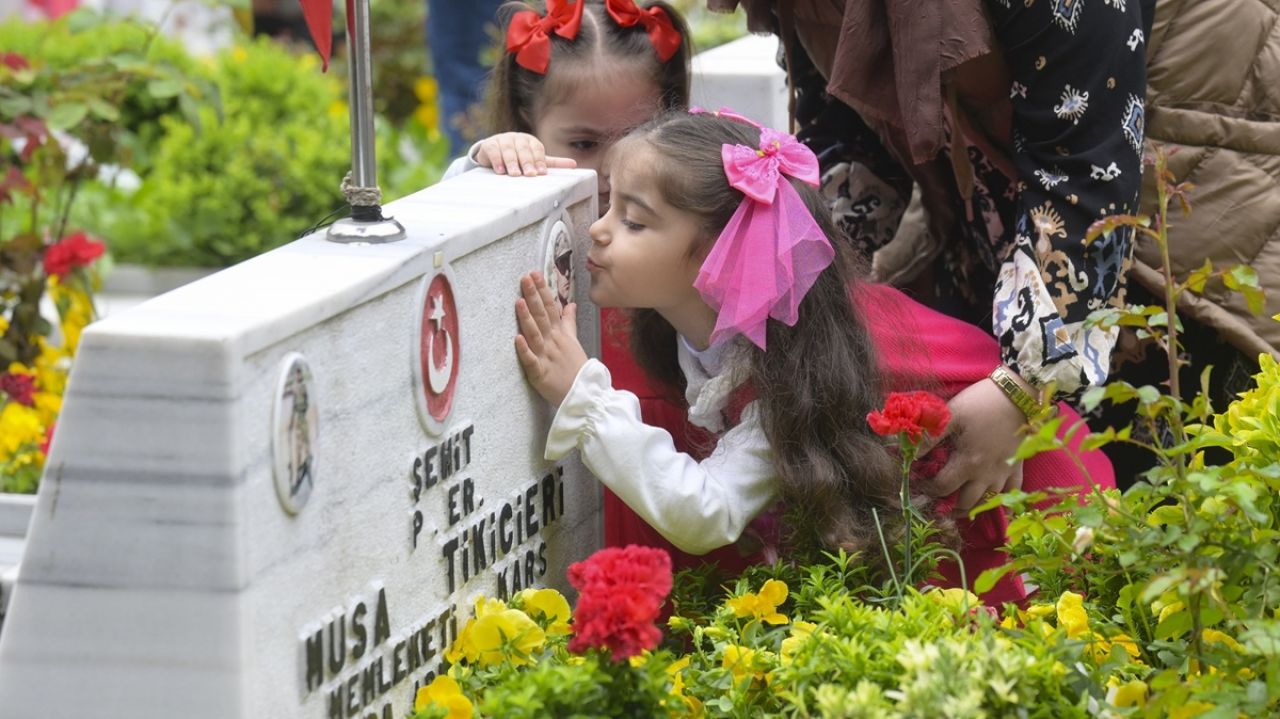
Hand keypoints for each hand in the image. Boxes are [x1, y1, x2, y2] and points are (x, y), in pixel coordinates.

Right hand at [475, 133, 576, 175]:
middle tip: (530, 175)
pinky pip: (493, 150)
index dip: (539, 160)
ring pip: (508, 150)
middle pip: (523, 149)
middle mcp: (517, 138)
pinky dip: (497, 160)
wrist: (494, 152)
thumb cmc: (519, 157)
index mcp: (530, 141)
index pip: (536, 149)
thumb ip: (552, 163)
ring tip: (514, 175)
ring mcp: (503, 139)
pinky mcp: (489, 144)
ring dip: (512, 162)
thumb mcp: (535, 160)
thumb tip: (574, 164)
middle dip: (527, 162)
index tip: (542, 173)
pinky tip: (500, 171)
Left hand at [514, 271, 587, 405]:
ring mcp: (546, 357)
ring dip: (527, 318)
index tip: (534, 274)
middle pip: (542, 316)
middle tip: (525, 278)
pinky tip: (517, 338)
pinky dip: (524, 350)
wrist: (584, 394)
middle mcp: (553, 342)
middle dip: (534, 297)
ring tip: (519, 301)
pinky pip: (531, 361)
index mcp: (560, 334)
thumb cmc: (577, 369)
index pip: (550, 308)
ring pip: (535, 334)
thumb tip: (569, 304)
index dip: (542, 291)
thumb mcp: (574, 341)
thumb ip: (569, 322)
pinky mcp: (540, 373)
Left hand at [923, 377, 1027, 512]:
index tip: (920, 484)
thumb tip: (910, 454)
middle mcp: (986, 474)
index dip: (929, 490)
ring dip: (973, 507)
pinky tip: (994, 503)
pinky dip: (1003, 501)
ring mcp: (1004, 472)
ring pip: (988, 502)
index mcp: (968, 462)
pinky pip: (1013, 492)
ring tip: (959, 506)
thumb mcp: (950, 415)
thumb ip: (930, 437)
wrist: (1017, 394)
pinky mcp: (1018, 465)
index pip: (943, 488)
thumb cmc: (981, 403)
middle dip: (949, 506)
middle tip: (938, 502)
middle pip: (966, 503)